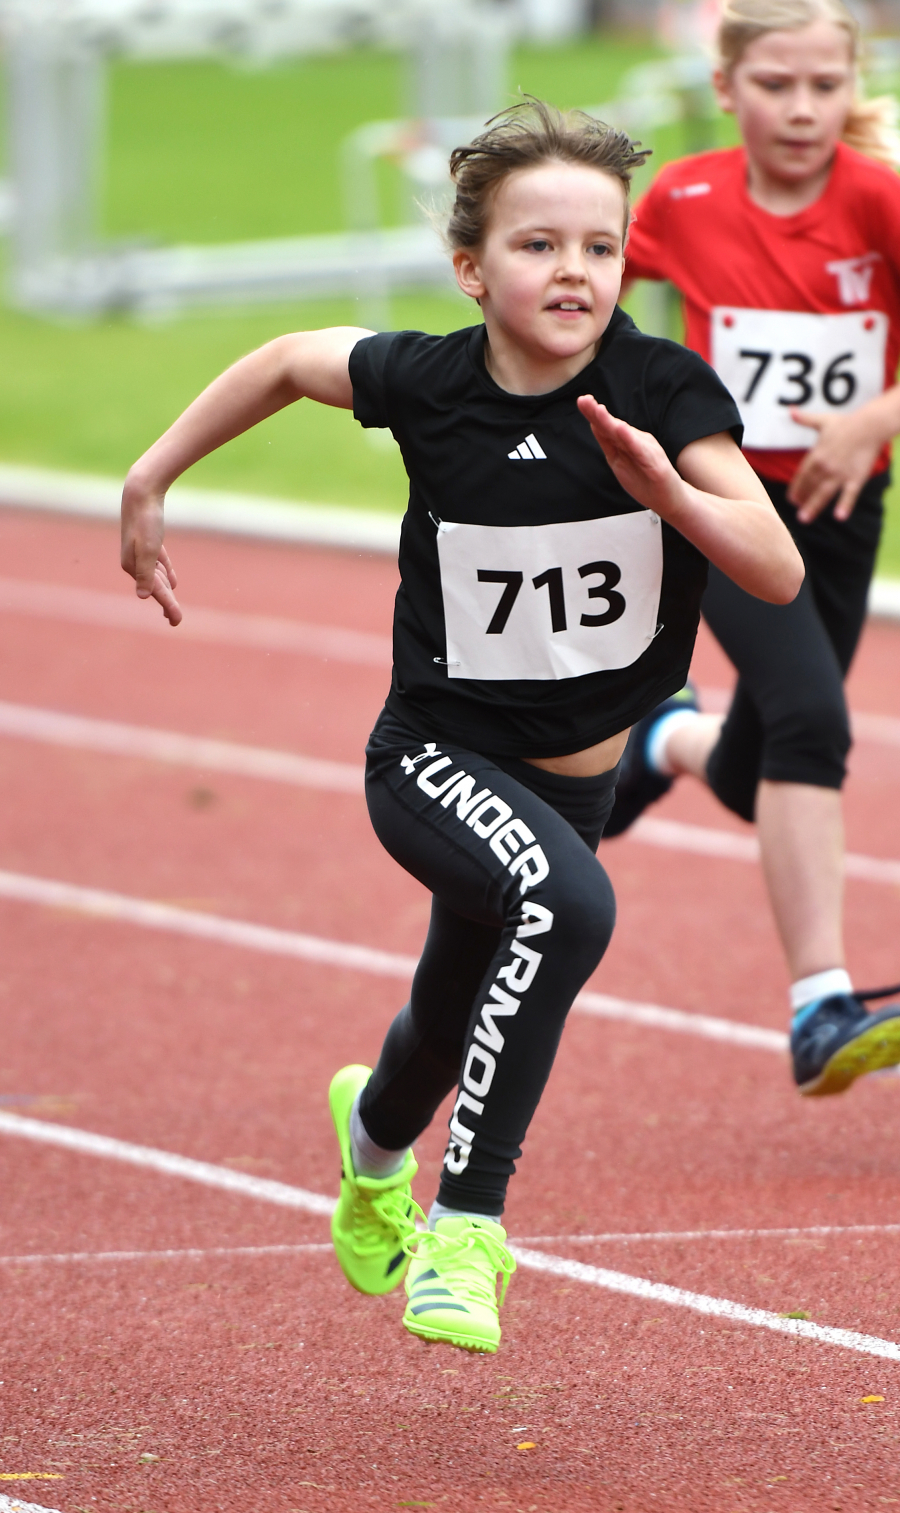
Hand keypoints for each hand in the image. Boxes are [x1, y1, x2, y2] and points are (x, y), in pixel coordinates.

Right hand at [120, 480, 181, 625]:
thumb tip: (143, 596)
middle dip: (166, 604)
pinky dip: (165, 573)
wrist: (141, 492)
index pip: (154, 591)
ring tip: (172, 607)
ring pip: (155, 576)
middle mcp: (133, 561)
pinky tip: (172, 583)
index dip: (167, 606)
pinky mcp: (148, 541)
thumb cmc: (145, 520)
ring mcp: (140, 551)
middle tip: (175, 621)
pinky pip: (158, 563)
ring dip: (165, 591)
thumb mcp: (148, 549)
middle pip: (154, 586)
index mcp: (132, 565)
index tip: (177, 621)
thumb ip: (146, 573)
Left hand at [577, 395, 682, 519]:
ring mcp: (647, 453)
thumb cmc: (647, 482)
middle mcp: (636, 443)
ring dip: (611, 422)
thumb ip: (610, 444)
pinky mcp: (656, 466)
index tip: (582, 401)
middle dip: (598, 414)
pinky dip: (631, 440)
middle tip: (585, 400)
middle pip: (614, 427)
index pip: (606, 428)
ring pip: (626, 436)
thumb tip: (595, 425)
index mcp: (626, 444)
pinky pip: (641, 452)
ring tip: (599, 410)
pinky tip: (622, 430)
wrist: (672, 500)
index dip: (594, 415)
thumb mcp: (621, 462)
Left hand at [786, 407, 884, 522]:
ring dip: (813, 507)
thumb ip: (805, 420)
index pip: (801, 476)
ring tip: (804, 519)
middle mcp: (825, 467)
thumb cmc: (847, 423)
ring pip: (823, 494)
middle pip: (810, 487)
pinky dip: (844, 506)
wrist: (870, 425)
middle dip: (802, 500)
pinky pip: (849, 494)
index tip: (791, 499)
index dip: (796, 488)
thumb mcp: (822, 421)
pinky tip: (839, 517)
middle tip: (798, 514)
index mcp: (816, 455)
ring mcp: (840, 473)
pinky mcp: (856, 478)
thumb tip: (790, 411)